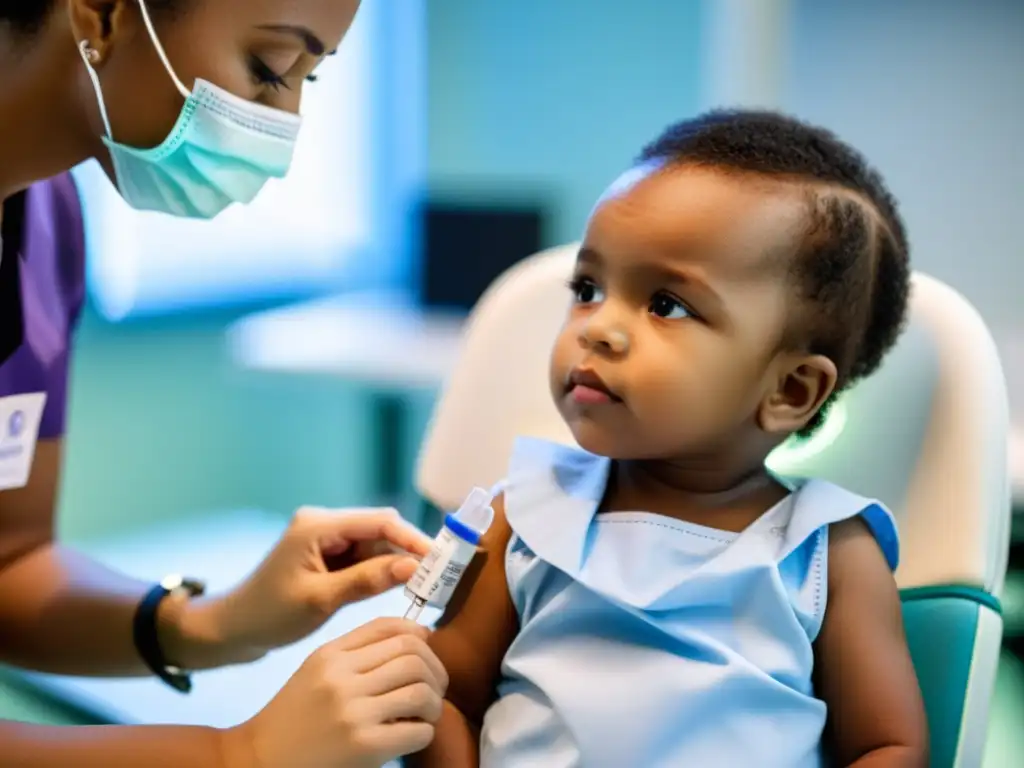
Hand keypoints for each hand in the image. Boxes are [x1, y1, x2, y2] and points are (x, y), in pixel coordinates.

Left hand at [169, 508, 432, 666]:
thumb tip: (413, 567)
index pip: (378, 522)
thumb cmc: (269, 616)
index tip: (440, 558)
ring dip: (398, 560)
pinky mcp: (326, 556)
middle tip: (439, 574)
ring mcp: (324, 539)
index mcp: (317, 525)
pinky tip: (401, 584)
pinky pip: (364, 556)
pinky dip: (383, 569)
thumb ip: (367, 581)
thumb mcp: (320, 600)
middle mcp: (323, 524)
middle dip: (410, 548)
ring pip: (375, 543)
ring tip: (426, 583)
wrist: (232, 631)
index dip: (413, 538)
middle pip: (380, 528)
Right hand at [224, 618, 447, 767]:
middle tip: (434, 688)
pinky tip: (411, 735)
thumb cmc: (295, 714)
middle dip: (436, 672)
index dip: (420, 637)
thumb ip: (361, 648)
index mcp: (331, 655)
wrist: (260, 758)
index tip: (427, 650)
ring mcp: (352, 712)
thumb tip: (421, 633)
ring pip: (421, 692)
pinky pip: (417, 731)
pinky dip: (424, 732)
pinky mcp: (363, 746)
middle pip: (413, 656)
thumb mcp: (318, 668)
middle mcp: (341, 678)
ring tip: (425, 714)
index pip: (391, 628)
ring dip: (434, 704)